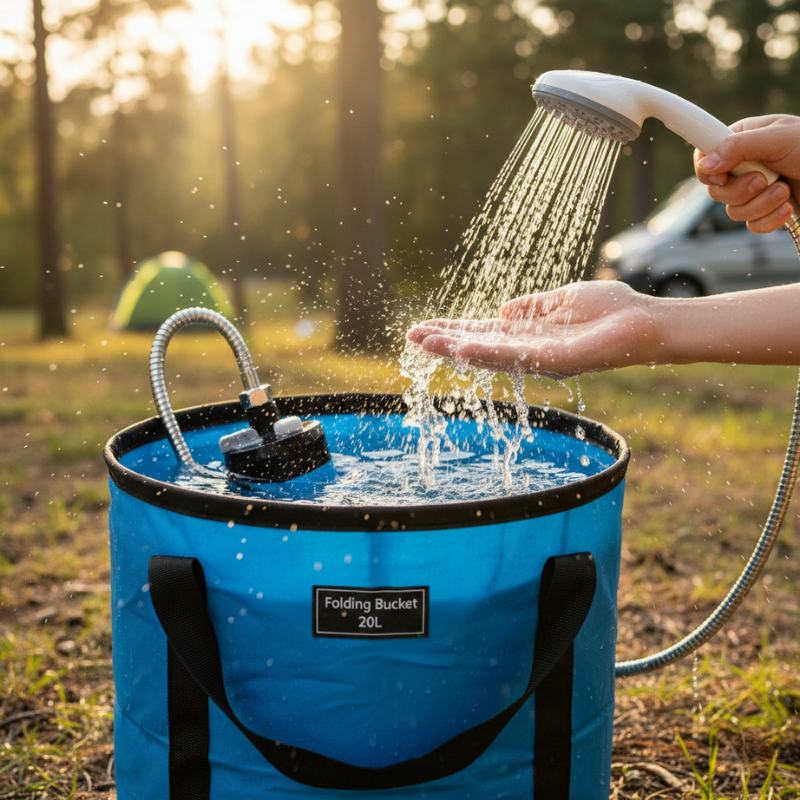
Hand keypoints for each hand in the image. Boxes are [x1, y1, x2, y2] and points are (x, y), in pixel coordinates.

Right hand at [407, 281, 658, 377]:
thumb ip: (532, 307)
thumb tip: (503, 310)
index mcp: (529, 334)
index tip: (422, 328)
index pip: (482, 332)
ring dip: (455, 349)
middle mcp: (528, 350)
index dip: (452, 329)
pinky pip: (516, 357)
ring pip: (488, 354)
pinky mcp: (555, 359)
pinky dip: (487, 352)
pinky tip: (463, 348)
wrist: (644, 322)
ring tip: (424, 343)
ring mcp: (539, 357)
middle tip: (410, 338)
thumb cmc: (611, 310)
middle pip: (477, 346)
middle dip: (444, 342)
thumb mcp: (562, 300)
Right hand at [694, 114, 799, 232]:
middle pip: (716, 189)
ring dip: (760, 204)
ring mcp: (755, 191)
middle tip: (763, 179)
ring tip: (784, 190)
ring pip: (733, 210)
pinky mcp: (766, 211)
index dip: (707, 170)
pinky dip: (769, 219)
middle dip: (740, 190)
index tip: (721, 174)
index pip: (705, 156)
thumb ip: (738, 147)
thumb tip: (706, 164)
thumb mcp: (778, 138)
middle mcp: (745, 166)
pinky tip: (788, 206)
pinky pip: (751, 225)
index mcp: (742, 141)